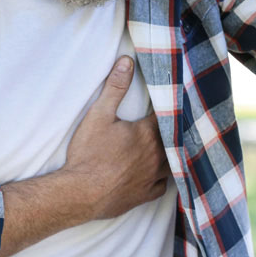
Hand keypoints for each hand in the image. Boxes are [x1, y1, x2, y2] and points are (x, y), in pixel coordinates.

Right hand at [63, 56, 170, 219]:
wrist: (80, 193)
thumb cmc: (88, 153)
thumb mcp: (99, 115)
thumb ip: (115, 87)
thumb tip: (127, 61)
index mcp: (148, 133)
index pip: (168, 115)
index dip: (168, 107)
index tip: (172, 100)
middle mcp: (157, 155)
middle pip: (174, 139)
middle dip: (173, 130)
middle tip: (175, 121)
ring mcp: (153, 177)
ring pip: (174, 162)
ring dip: (172, 153)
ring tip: (171, 145)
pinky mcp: (146, 194)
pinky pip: (164, 184)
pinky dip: (164, 177)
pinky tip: (161, 173)